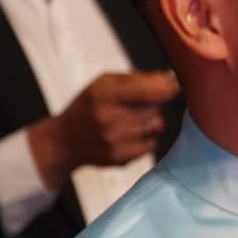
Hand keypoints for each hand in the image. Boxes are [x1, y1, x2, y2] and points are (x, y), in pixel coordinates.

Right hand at [27, 71, 179, 189]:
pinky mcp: (121, 158)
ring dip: (150, 121)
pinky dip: (146, 138)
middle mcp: (110, 119)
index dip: (168, 87)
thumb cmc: (88, 106)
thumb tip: (169, 78)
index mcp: (105, 94)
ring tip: (131, 119)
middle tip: (138, 103)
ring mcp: (116, 141)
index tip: (172, 84)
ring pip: (155, 126)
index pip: (150, 90)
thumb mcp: (104, 83)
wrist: (65, 140)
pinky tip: (129, 134)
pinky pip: (150, 144)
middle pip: (155, 108)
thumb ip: (137, 78)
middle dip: (153, 104)